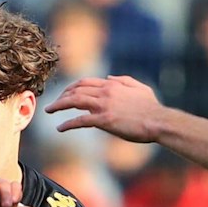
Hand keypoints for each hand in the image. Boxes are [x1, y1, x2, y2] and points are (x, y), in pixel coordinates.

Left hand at [46, 76, 167, 142]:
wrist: (158, 121)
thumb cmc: (152, 108)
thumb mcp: (139, 88)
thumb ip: (123, 80)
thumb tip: (108, 77)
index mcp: (112, 84)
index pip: (86, 82)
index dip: (72, 88)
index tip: (65, 94)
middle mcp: (105, 92)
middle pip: (76, 89)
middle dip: (62, 95)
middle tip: (53, 104)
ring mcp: (104, 106)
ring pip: (74, 101)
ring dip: (58, 105)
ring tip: (49, 111)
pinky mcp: (104, 120)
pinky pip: (80, 121)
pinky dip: (67, 124)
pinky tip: (60, 128)